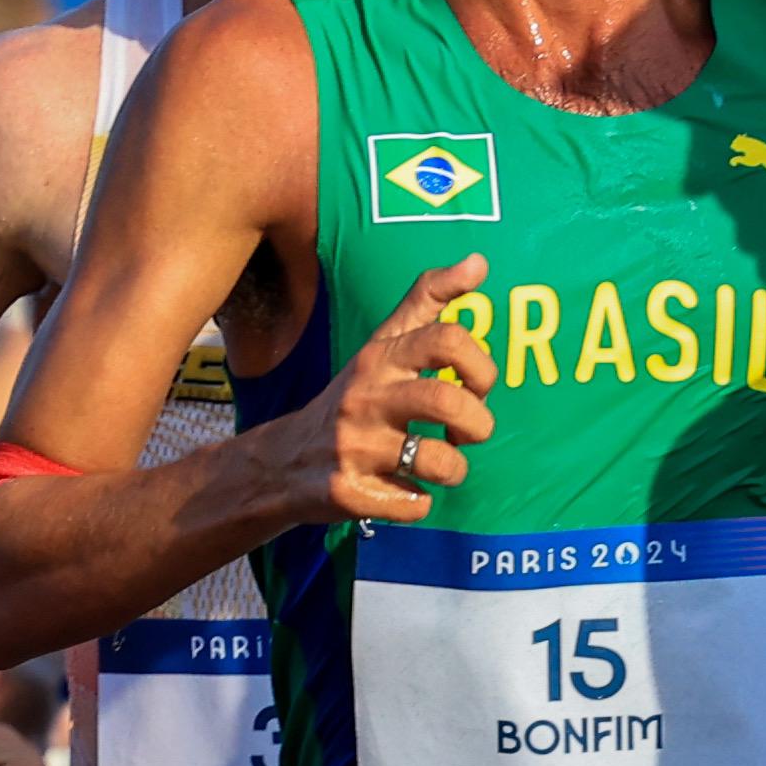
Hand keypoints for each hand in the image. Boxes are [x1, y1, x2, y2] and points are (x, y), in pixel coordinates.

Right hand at [277, 253, 497, 527]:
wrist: (284, 461)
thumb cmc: (355, 399)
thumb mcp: (383, 346)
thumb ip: (428, 302)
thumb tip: (479, 261)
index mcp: (381, 358)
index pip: (447, 338)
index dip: (480, 365)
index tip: (477, 386)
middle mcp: (366, 397)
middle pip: (447, 401)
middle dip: (478, 424)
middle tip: (469, 433)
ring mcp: (354, 446)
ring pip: (437, 460)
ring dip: (455, 469)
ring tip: (442, 466)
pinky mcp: (348, 492)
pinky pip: (413, 504)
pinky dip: (420, 502)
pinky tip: (405, 491)